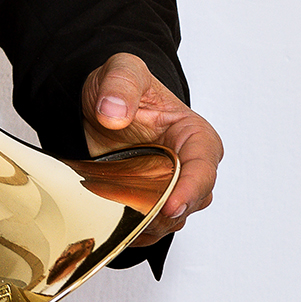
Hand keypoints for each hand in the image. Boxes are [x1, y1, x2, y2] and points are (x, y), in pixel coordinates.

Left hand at [81, 52, 222, 246]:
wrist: (98, 103)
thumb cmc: (121, 86)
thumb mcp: (121, 70)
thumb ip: (121, 84)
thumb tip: (114, 113)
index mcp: (195, 136)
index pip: (203, 169)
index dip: (190, 191)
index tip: (170, 206)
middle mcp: (190, 166)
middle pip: (191, 201)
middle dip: (167, 213)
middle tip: (136, 213)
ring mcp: (171, 187)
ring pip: (171, 219)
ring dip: (150, 223)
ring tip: (121, 216)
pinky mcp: (150, 200)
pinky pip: (151, 227)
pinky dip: (137, 231)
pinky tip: (117, 225)